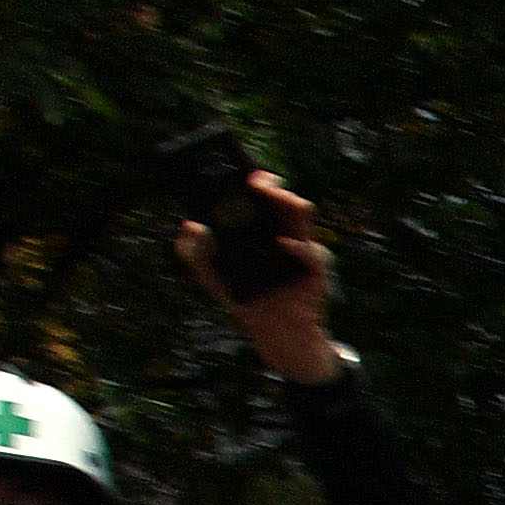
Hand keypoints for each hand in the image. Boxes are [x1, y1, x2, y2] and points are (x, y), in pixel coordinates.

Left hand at [175, 172, 338, 385]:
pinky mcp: (314, 269)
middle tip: (254, 181)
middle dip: (270, 183)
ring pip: (301, 213)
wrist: (273, 331)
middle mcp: (282, 232)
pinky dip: (298, 247)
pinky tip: (282, 244)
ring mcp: (301, 249)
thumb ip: (193, 251)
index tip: (240, 173)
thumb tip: (190, 225)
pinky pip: (312, 252)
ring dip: (287, 199)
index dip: (254, 181)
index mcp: (260, 229)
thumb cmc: (245, 299)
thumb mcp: (209, 275)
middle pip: (282, 197)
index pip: (260, 197)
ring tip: (270, 195)